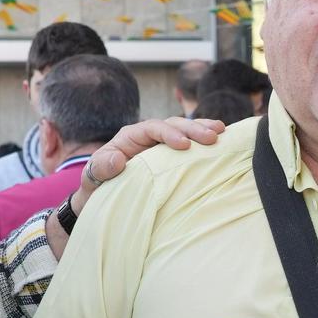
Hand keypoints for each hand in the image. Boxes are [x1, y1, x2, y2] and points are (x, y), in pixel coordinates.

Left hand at [74, 117, 224, 213]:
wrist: (104, 193)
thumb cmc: (99, 182)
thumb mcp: (95, 176)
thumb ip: (102, 167)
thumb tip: (118, 160)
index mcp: (132, 136)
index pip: (153, 128)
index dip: (169, 134)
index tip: (184, 145)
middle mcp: (149, 135)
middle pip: (173, 124)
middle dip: (193, 128)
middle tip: (212, 137)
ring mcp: (162, 144)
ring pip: (185, 129)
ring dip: (203, 129)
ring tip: (221, 133)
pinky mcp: (172, 155)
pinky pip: (190, 143)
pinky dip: (203, 141)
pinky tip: (222, 140)